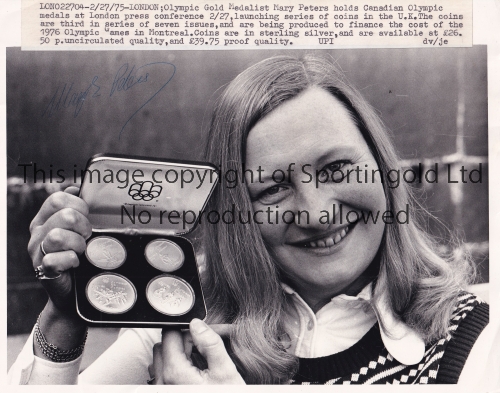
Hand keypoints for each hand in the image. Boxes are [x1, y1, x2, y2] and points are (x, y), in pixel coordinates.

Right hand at [28, 186, 91, 313]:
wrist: (72, 292)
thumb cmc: (77, 255)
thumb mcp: (77, 229)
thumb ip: (76, 208)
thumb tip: (77, 187)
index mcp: (45, 218)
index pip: (58, 198)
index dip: (79, 206)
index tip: (87, 218)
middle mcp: (37, 232)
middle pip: (65, 215)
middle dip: (83, 226)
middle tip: (86, 237)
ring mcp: (37, 251)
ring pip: (59, 236)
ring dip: (78, 244)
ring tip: (81, 251)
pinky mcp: (42, 269)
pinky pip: (56, 259)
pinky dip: (71, 260)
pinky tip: (75, 263)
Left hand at [151, 319, 244, 384]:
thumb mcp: (225, 371)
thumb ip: (210, 344)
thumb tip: (198, 325)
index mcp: (175, 372)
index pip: (170, 335)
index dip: (186, 330)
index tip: (199, 337)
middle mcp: (163, 382)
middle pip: (163, 346)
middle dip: (180, 342)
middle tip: (201, 352)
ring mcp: (162, 390)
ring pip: (161, 360)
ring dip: (175, 356)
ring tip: (197, 365)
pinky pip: (162, 375)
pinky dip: (174, 369)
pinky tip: (191, 376)